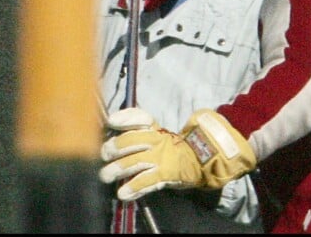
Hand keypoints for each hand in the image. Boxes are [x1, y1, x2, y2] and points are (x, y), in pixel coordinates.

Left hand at [99, 107, 256, 200]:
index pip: (140, 117)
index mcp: (157, 128)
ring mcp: (161, 157)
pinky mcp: (165, 174)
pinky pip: (146, 180)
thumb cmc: (177, 149)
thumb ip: (144, 132)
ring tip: (105, 176)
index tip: (111, 120)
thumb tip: (117, 129)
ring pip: (134, 161)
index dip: (125, 118)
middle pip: (131, 140)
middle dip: (113, 147)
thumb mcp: (162, 136)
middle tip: (104, 153)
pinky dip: (133, 187)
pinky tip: (123, 193)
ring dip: (117, 169)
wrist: (206, 160)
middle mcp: (157, 140)